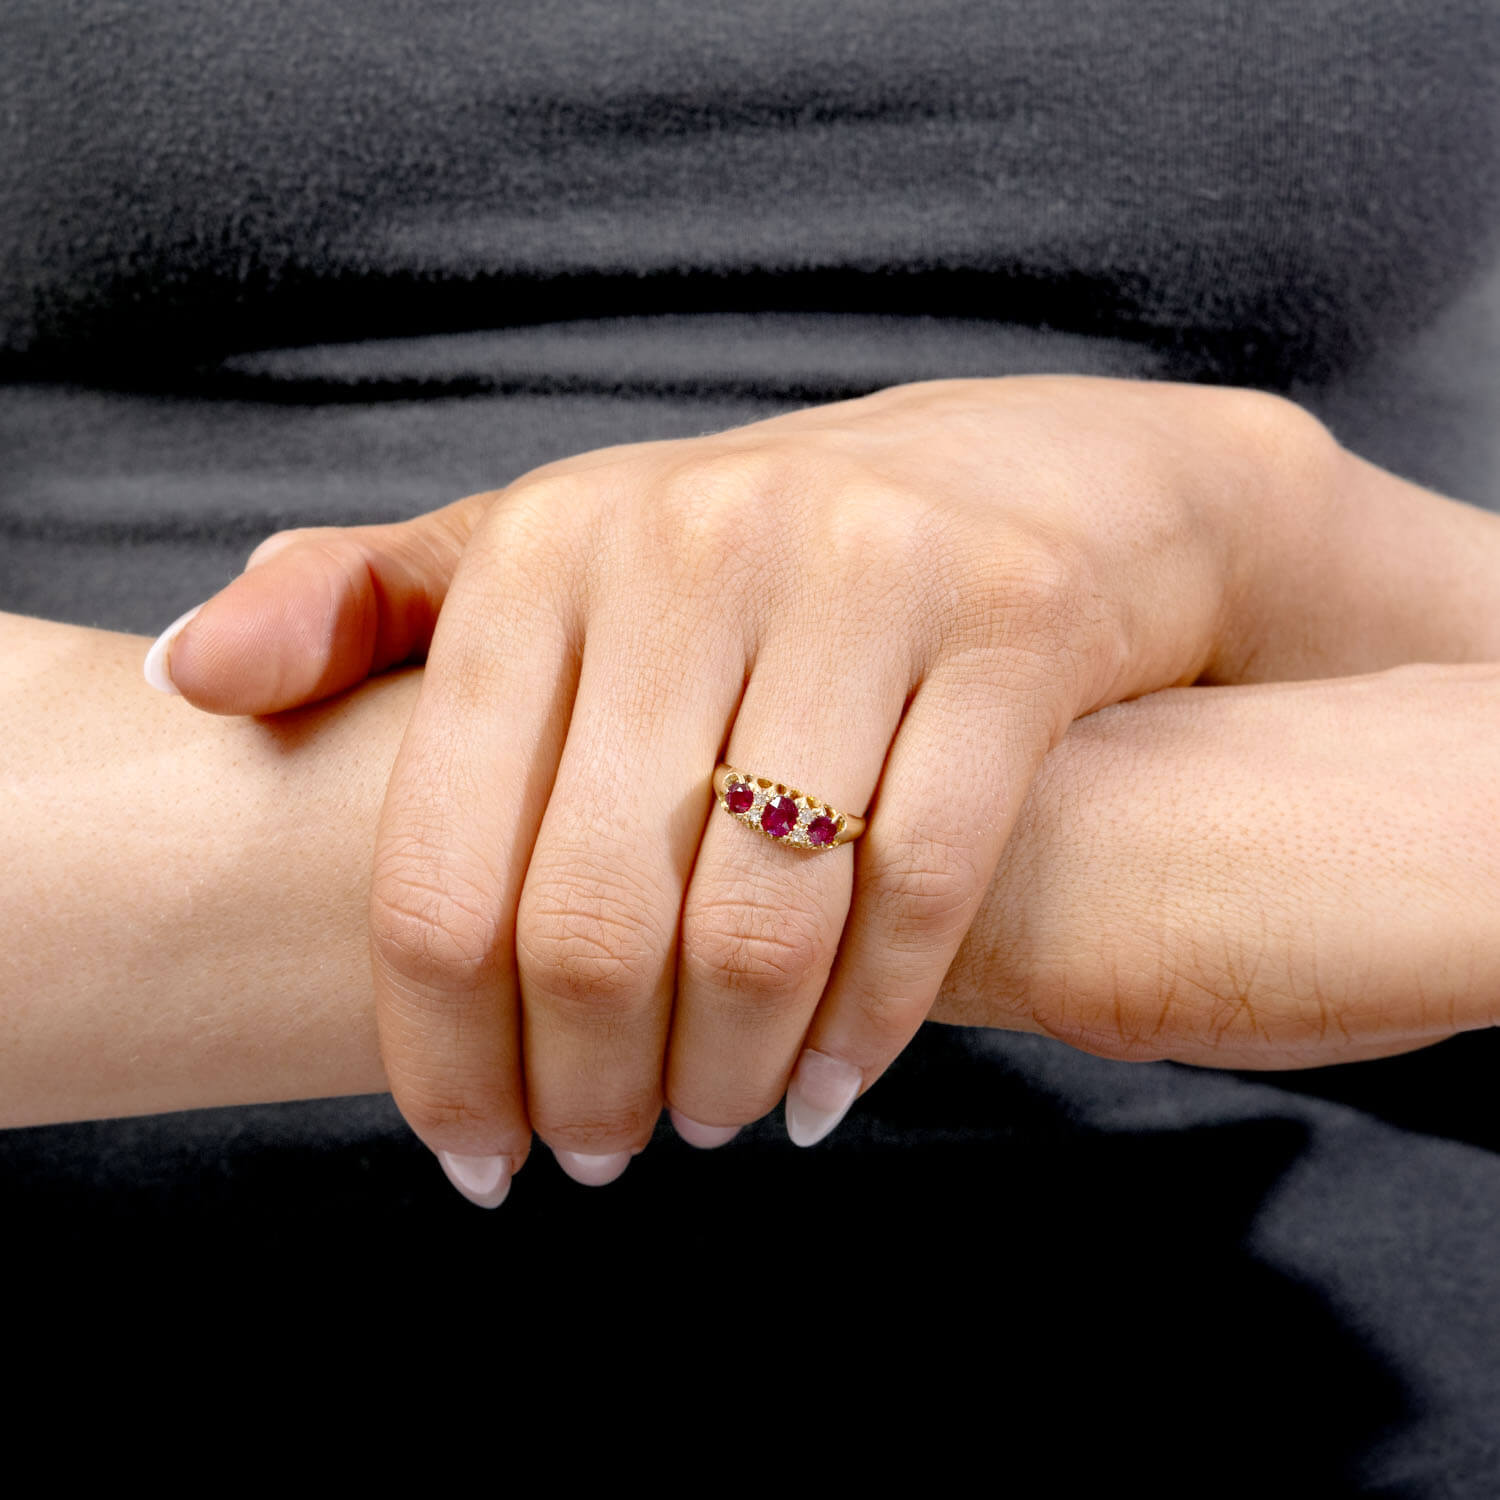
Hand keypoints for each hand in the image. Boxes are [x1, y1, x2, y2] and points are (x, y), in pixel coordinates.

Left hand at [144, 374, 1499, 1193]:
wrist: (1020, 479)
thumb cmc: (754, 552)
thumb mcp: (558, 551)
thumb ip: (368, 606)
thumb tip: (190, 680)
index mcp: (550, 545)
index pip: (443, 856)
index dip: (441, 1045)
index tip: (472, 1150)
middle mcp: (694, 544)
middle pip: (593, 912)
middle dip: (585, 1083)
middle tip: (599, 1151)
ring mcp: (865, 577)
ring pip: (760, 915)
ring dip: (722, 1071)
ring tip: (709, 1119)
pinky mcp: (1014, 625)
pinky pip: (923, 881)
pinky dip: (869, 1024)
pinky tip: (824, 1090)